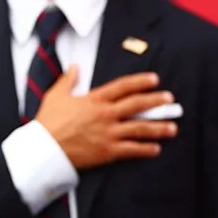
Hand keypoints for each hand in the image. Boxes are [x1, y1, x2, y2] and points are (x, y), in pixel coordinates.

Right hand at [35, 65, 177, 169]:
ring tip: (173, 127)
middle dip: (156, 101)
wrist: (44, 148)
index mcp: (94, 99)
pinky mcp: (108, 151)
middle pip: (137, 105)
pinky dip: (146, 149)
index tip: (154, 80)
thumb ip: (68, 80)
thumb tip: (76, 66)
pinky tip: (156, 149)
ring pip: (140, 128)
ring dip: (158, 127)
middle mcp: (105, 114)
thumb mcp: (56, 95)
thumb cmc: (48, 121)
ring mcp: (109, 133)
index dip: (140, 82)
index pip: (123, 87)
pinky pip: (132, 150)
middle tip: (170, 100)